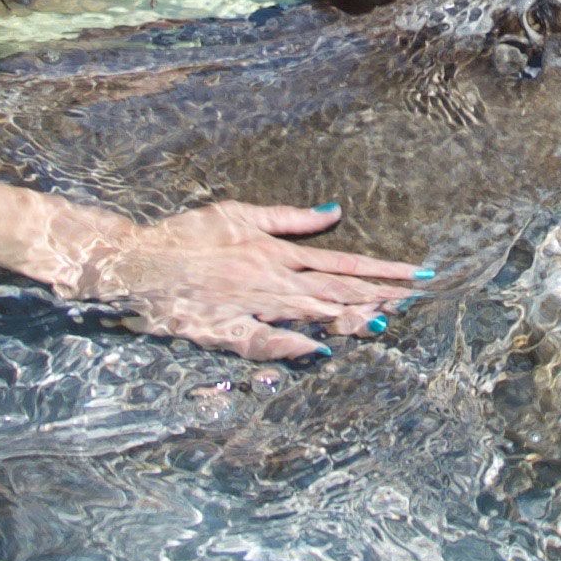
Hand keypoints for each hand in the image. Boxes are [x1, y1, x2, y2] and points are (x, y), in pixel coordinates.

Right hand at [70, 200, 426, 360]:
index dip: (385, 271)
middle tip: (421, 298)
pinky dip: (294, 346)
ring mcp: (254, 307)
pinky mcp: (229, 332)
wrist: (139, 261)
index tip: (420, 274)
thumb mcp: (239, 214)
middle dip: (382, 295)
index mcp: (278, 253)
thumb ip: (290, 218)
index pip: (345, 263)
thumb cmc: (186, 235)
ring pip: (313, 314)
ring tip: (389, 319)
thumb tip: (334, 211)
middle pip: (338, 291)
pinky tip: (323, 350)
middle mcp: (274, 281)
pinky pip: (267, 342)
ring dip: (352, 317)